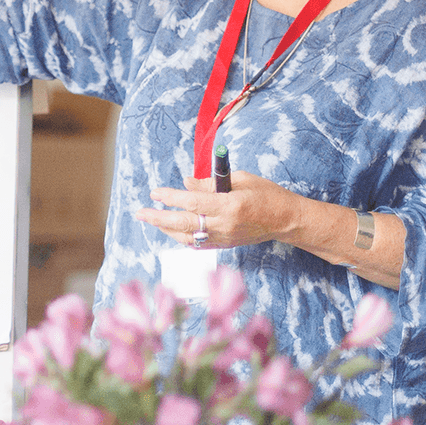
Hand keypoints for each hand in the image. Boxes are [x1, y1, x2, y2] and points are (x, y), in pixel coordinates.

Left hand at [136, 171, 302, 248]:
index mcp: (230, 205)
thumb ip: (211, 183)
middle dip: (159, 218)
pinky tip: (171, 230)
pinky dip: (182, 238)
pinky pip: (198, 245)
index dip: (171, 198)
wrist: (285, 220)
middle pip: (184, 224)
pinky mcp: (226, 245)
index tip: (155, 193)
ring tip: (151, 220)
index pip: (193, 202)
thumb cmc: (266, 193)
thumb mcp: (241, 179)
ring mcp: (225, 238)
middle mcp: (225, 225)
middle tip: (140, 212)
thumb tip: (186, 184)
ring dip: (166, 229)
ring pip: (187, 238)